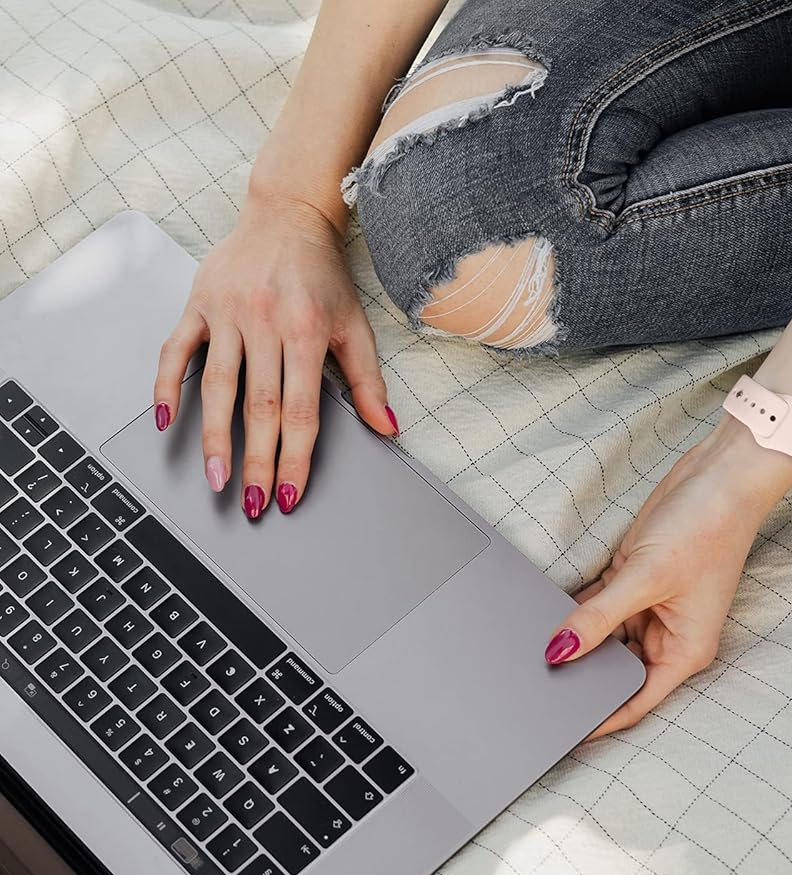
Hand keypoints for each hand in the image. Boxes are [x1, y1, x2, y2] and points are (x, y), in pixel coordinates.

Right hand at [152, 191, 396, 518]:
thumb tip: (388, 428)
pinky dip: (166, 384)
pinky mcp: (198, 303)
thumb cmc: (322, 274)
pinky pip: (175, 350)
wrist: (287, 214)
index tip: (290, 493)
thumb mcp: (356, 325)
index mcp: (306, 331)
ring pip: (216, 387)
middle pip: (259, 408)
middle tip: (252, 504)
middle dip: (256, 462)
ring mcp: (227, 313)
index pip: (301, 411)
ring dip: (213, 438)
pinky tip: (165, 421)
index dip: (295, 457)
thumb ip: (368, 381)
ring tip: (215, 478)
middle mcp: (265, 323)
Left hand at [543, 427, 781, 742]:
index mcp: (683, 650)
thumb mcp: (646, 578)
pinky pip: (598, 606)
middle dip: (583, 674)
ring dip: (577, 637)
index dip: (601, 719)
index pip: (635, 700)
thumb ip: (599, 618)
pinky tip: (550, 613)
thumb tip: (559, 651)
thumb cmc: (708, 528)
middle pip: (616, 669)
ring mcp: (649, 607)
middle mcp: (667, 635)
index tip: (563, 731)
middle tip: (538, 683)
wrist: (718, 475)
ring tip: (537, 648)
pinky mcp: (633, 580)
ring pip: (603, 637)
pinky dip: (577, 609)